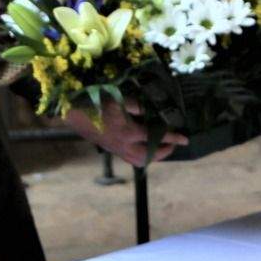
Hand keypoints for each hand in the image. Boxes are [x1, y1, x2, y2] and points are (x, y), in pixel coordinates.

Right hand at [62, 100, 184, 168]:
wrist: (74, 114)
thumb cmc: (97, 104)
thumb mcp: (120, 100)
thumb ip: (138, 105)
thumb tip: (153, 110)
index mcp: (128, 132)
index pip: (156, 137)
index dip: (172, 138)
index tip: (185, 139)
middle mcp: (124, 145)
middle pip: (150, 155)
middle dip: (164, 152)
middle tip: (174, 144)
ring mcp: (117, 150)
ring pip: (140, 160)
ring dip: (153, 156)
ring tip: (162, 148)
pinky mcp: (112, 150)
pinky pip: (131, 158)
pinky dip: (142, 156)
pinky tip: (145, 149)